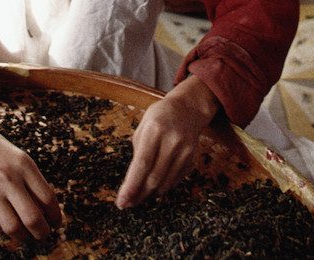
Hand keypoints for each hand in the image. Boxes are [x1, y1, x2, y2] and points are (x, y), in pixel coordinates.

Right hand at [0, 105, 61, 240]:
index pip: (48, 198)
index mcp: (24, 165)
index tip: (56, 222)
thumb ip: (32, 181)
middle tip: (44, 234)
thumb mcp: (19, 158)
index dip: (55, 216)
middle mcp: (9, 179)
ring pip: (13, 227)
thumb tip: (45, 209)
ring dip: (24, 236)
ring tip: (28, 235)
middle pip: (33, 218)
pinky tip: (10, 222)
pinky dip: (6, 227)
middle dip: (42, 232)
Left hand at [115, 75, 219, 208]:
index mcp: (155, 130)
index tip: (122, 201)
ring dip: (150, 194)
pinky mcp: (192, 159)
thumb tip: (132, 181)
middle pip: (154, 177)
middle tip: (127, 204)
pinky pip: (175, 180)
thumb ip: (138, 152)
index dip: (131, 186)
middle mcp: (172, 141)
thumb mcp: (143, 127)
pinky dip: (162, 187)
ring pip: (165, 183)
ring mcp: (185, 151)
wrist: (188, 110)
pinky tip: (153, 189)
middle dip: (138, 194)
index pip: (142, 164)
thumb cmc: (159, 117)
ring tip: (138, 198)